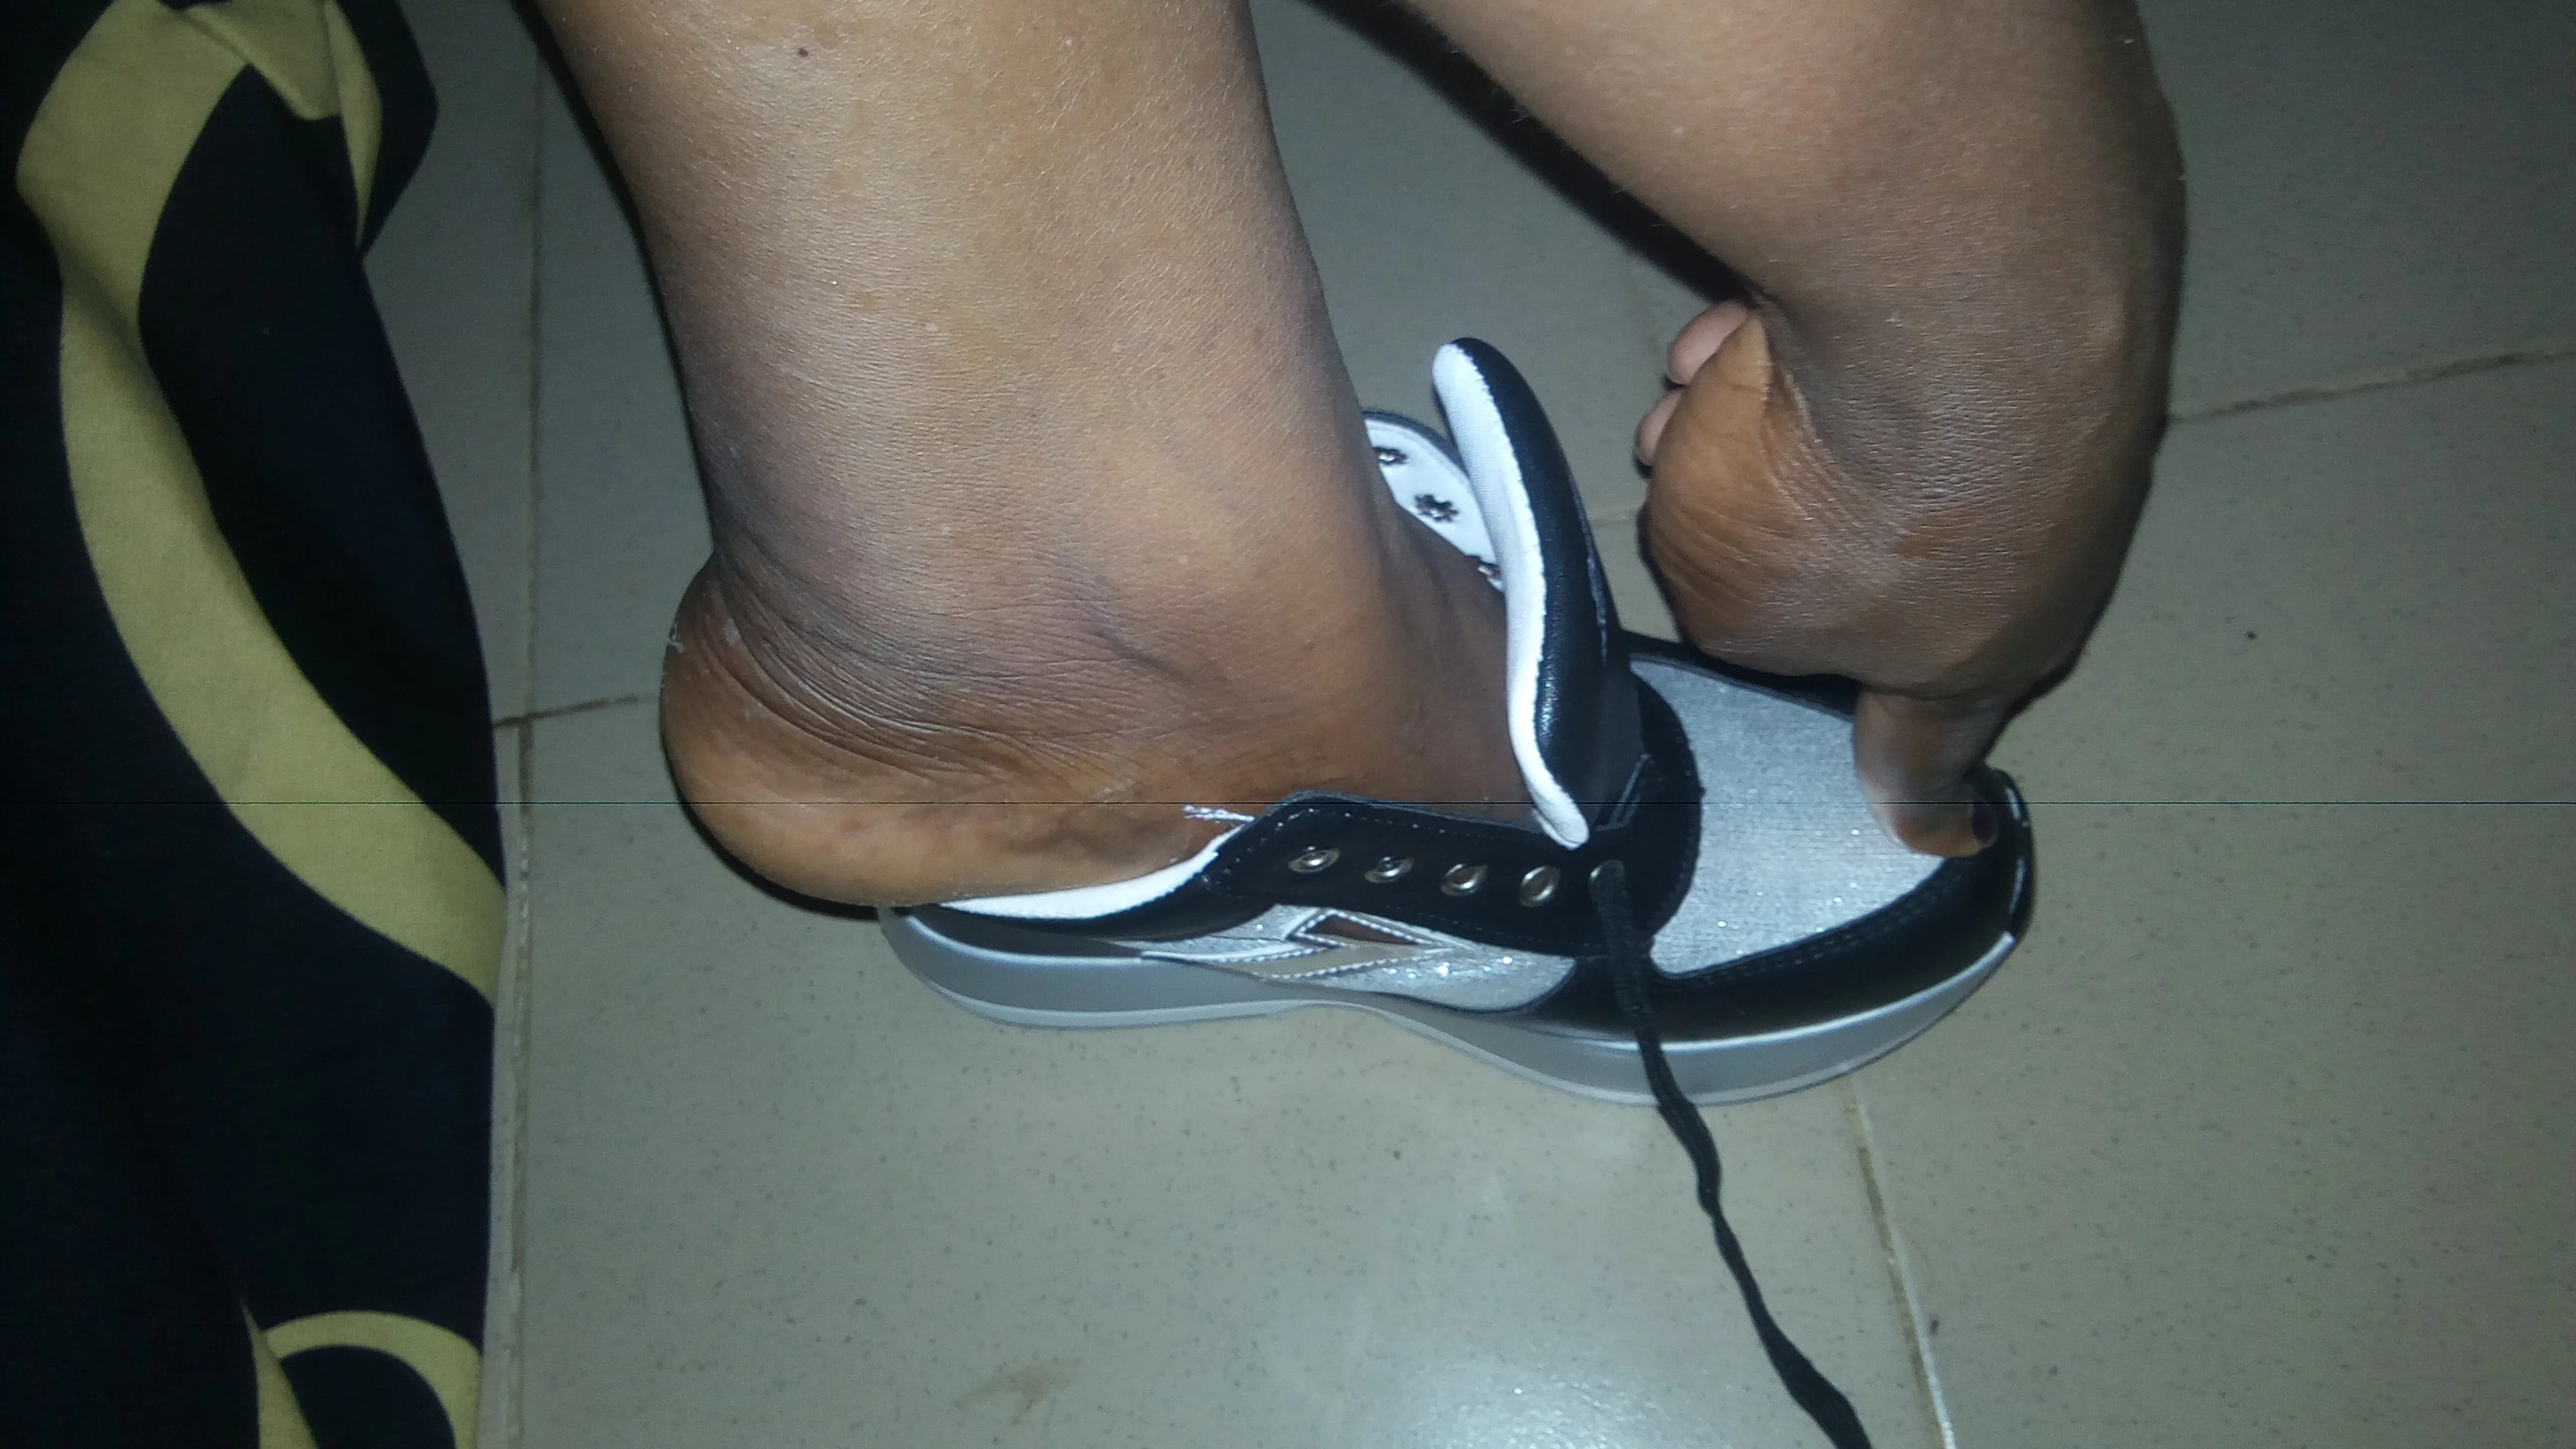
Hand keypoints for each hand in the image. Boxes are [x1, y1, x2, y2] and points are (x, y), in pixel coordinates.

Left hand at [1636, 299, 2155, 855]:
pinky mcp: (2030, 317)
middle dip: (1769, 532)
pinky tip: (1735, 328)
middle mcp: (2029, 554)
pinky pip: (1888, 346)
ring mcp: (2044, 431)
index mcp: (1967, 661)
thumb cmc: (1840, 498)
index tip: (1942, 835)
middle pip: (1870, 565)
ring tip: (1690, 400)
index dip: (1920, 797)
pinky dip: (1800, 344)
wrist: (1962, 291)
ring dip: (1764, 427)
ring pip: (1866, 443)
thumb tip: (1762, 547)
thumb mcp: (1738, 605)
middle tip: (1694, 497)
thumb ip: (1742, 609)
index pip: (1930, 753)